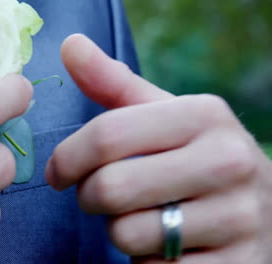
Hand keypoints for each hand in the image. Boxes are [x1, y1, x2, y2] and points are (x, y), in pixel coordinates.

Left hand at [46, 34, 271, 262]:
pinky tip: (164, 245)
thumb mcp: (162, 114)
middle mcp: (228, 161)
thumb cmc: (194, 154)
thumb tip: (69, 46)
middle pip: (110, 188)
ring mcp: (238, 217)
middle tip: (99, 196)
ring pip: (127, 234)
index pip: (106, 136)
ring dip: (119, 230)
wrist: (263, 206)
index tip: (58, 174)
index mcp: (203, 115)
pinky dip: (144, 261)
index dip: (67, 159)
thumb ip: (113, 83)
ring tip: (141, 217)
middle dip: (90, 198)